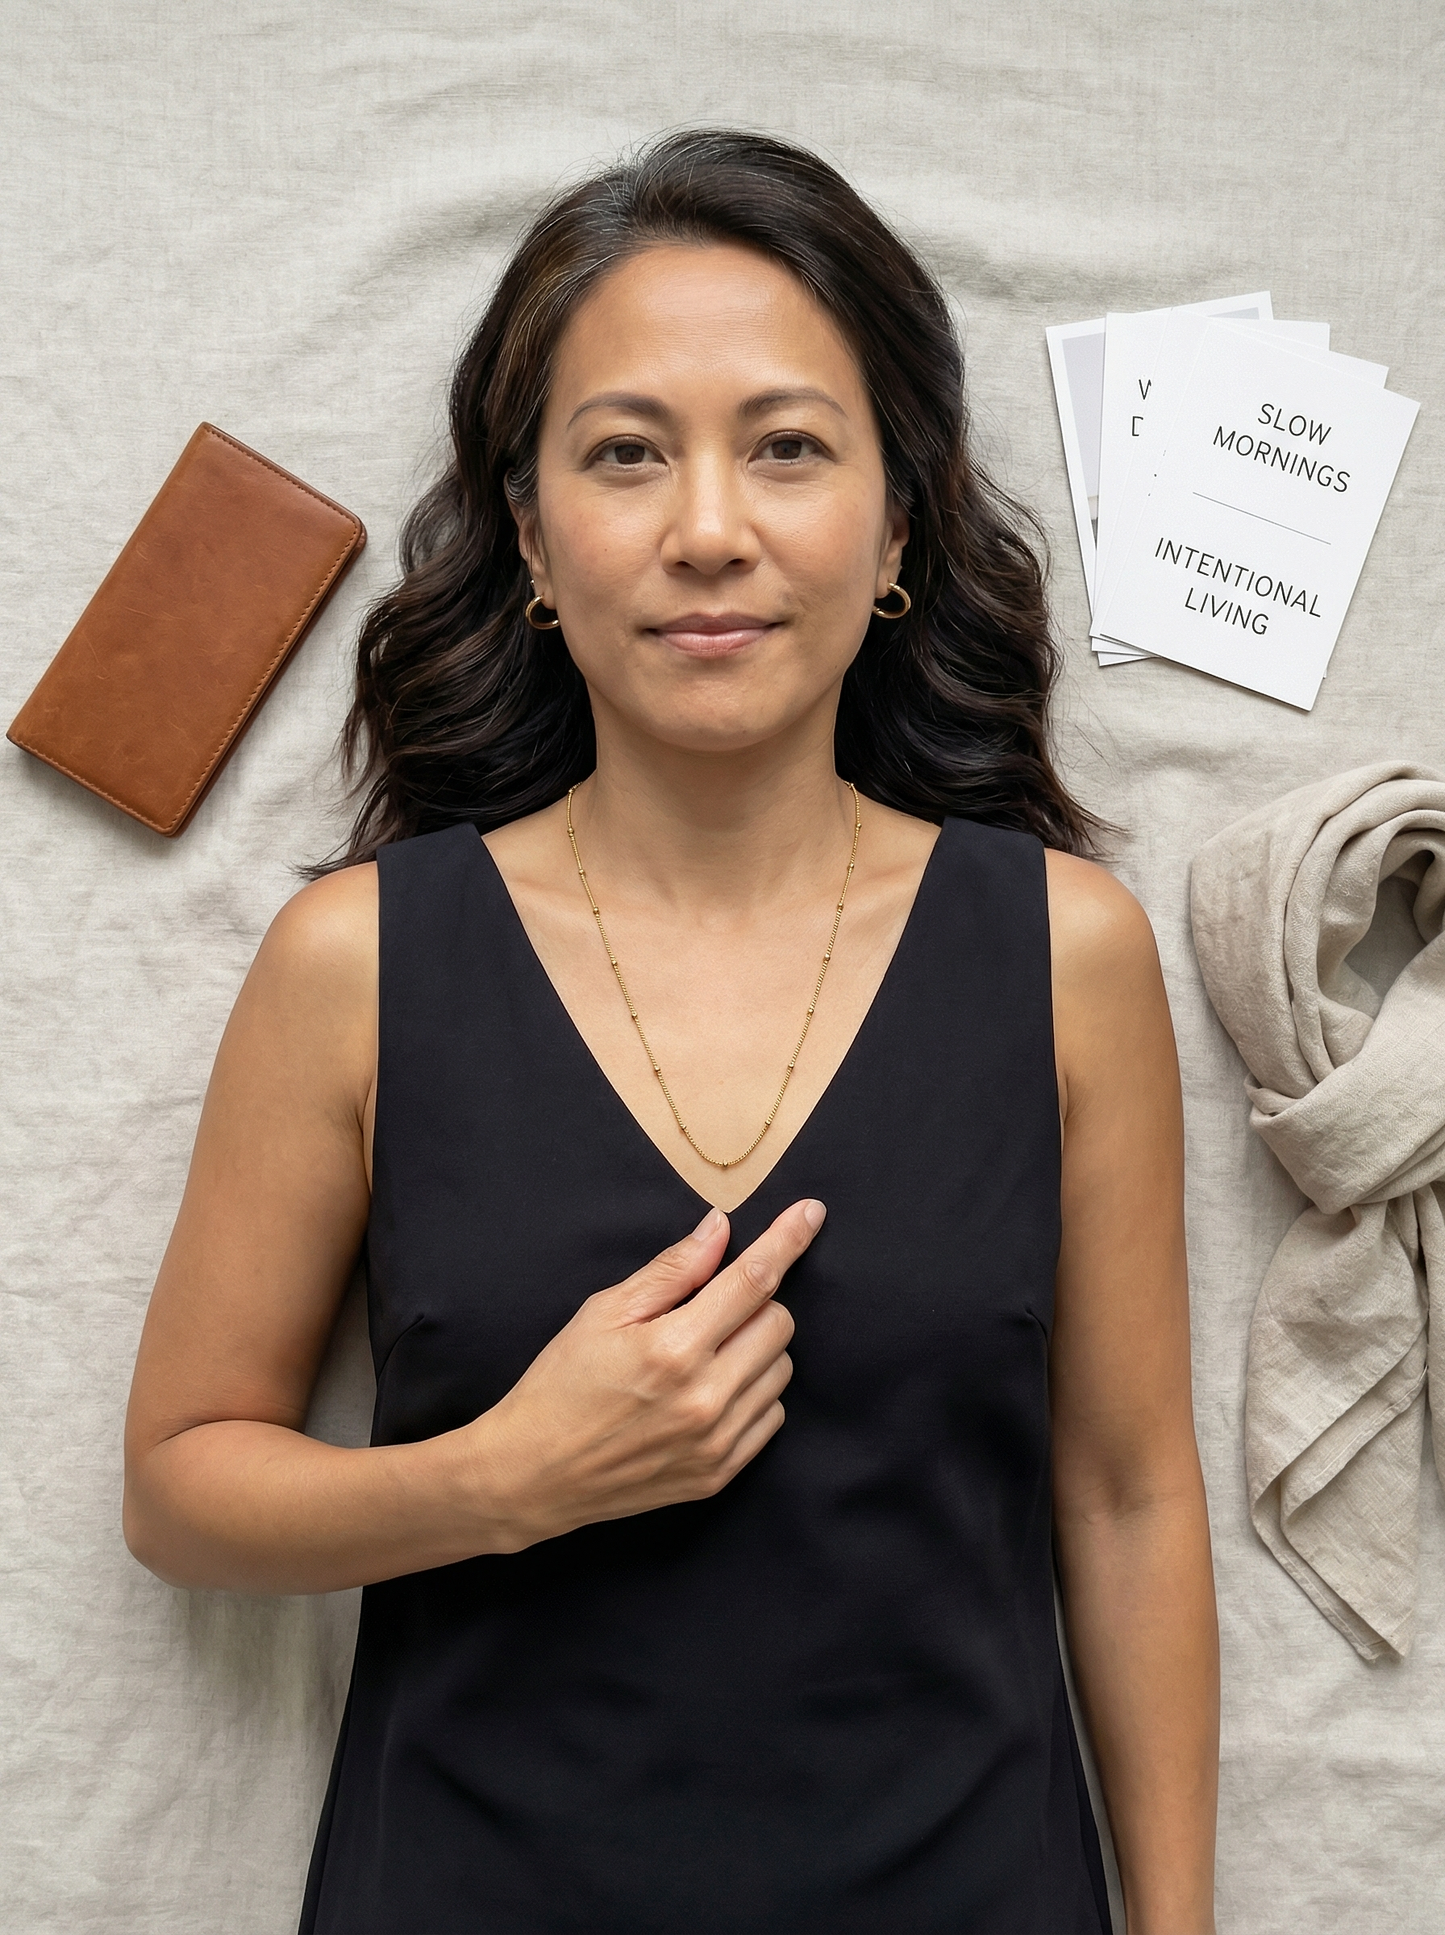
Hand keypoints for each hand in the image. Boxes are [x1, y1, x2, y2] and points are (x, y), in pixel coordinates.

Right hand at [469, 1199, 824, 1548]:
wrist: (533, 1474)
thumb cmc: (561, 1385)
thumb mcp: (603, 1312)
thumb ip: (671, 1270)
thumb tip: (720, 1229)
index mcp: (674, 1348)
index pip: (753, 1280)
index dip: (787, 1240)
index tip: (812, 1213)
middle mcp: (705, 1398)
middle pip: (779, 1323)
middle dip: (754, 1303)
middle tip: (709, 1310)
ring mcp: (716, 1441)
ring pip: (782, 1370)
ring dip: (754, 1350)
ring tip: (703, 1356)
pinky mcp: (720, 1474)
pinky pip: (772, 1416)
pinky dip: (754, 1393)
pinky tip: (710, 1392)